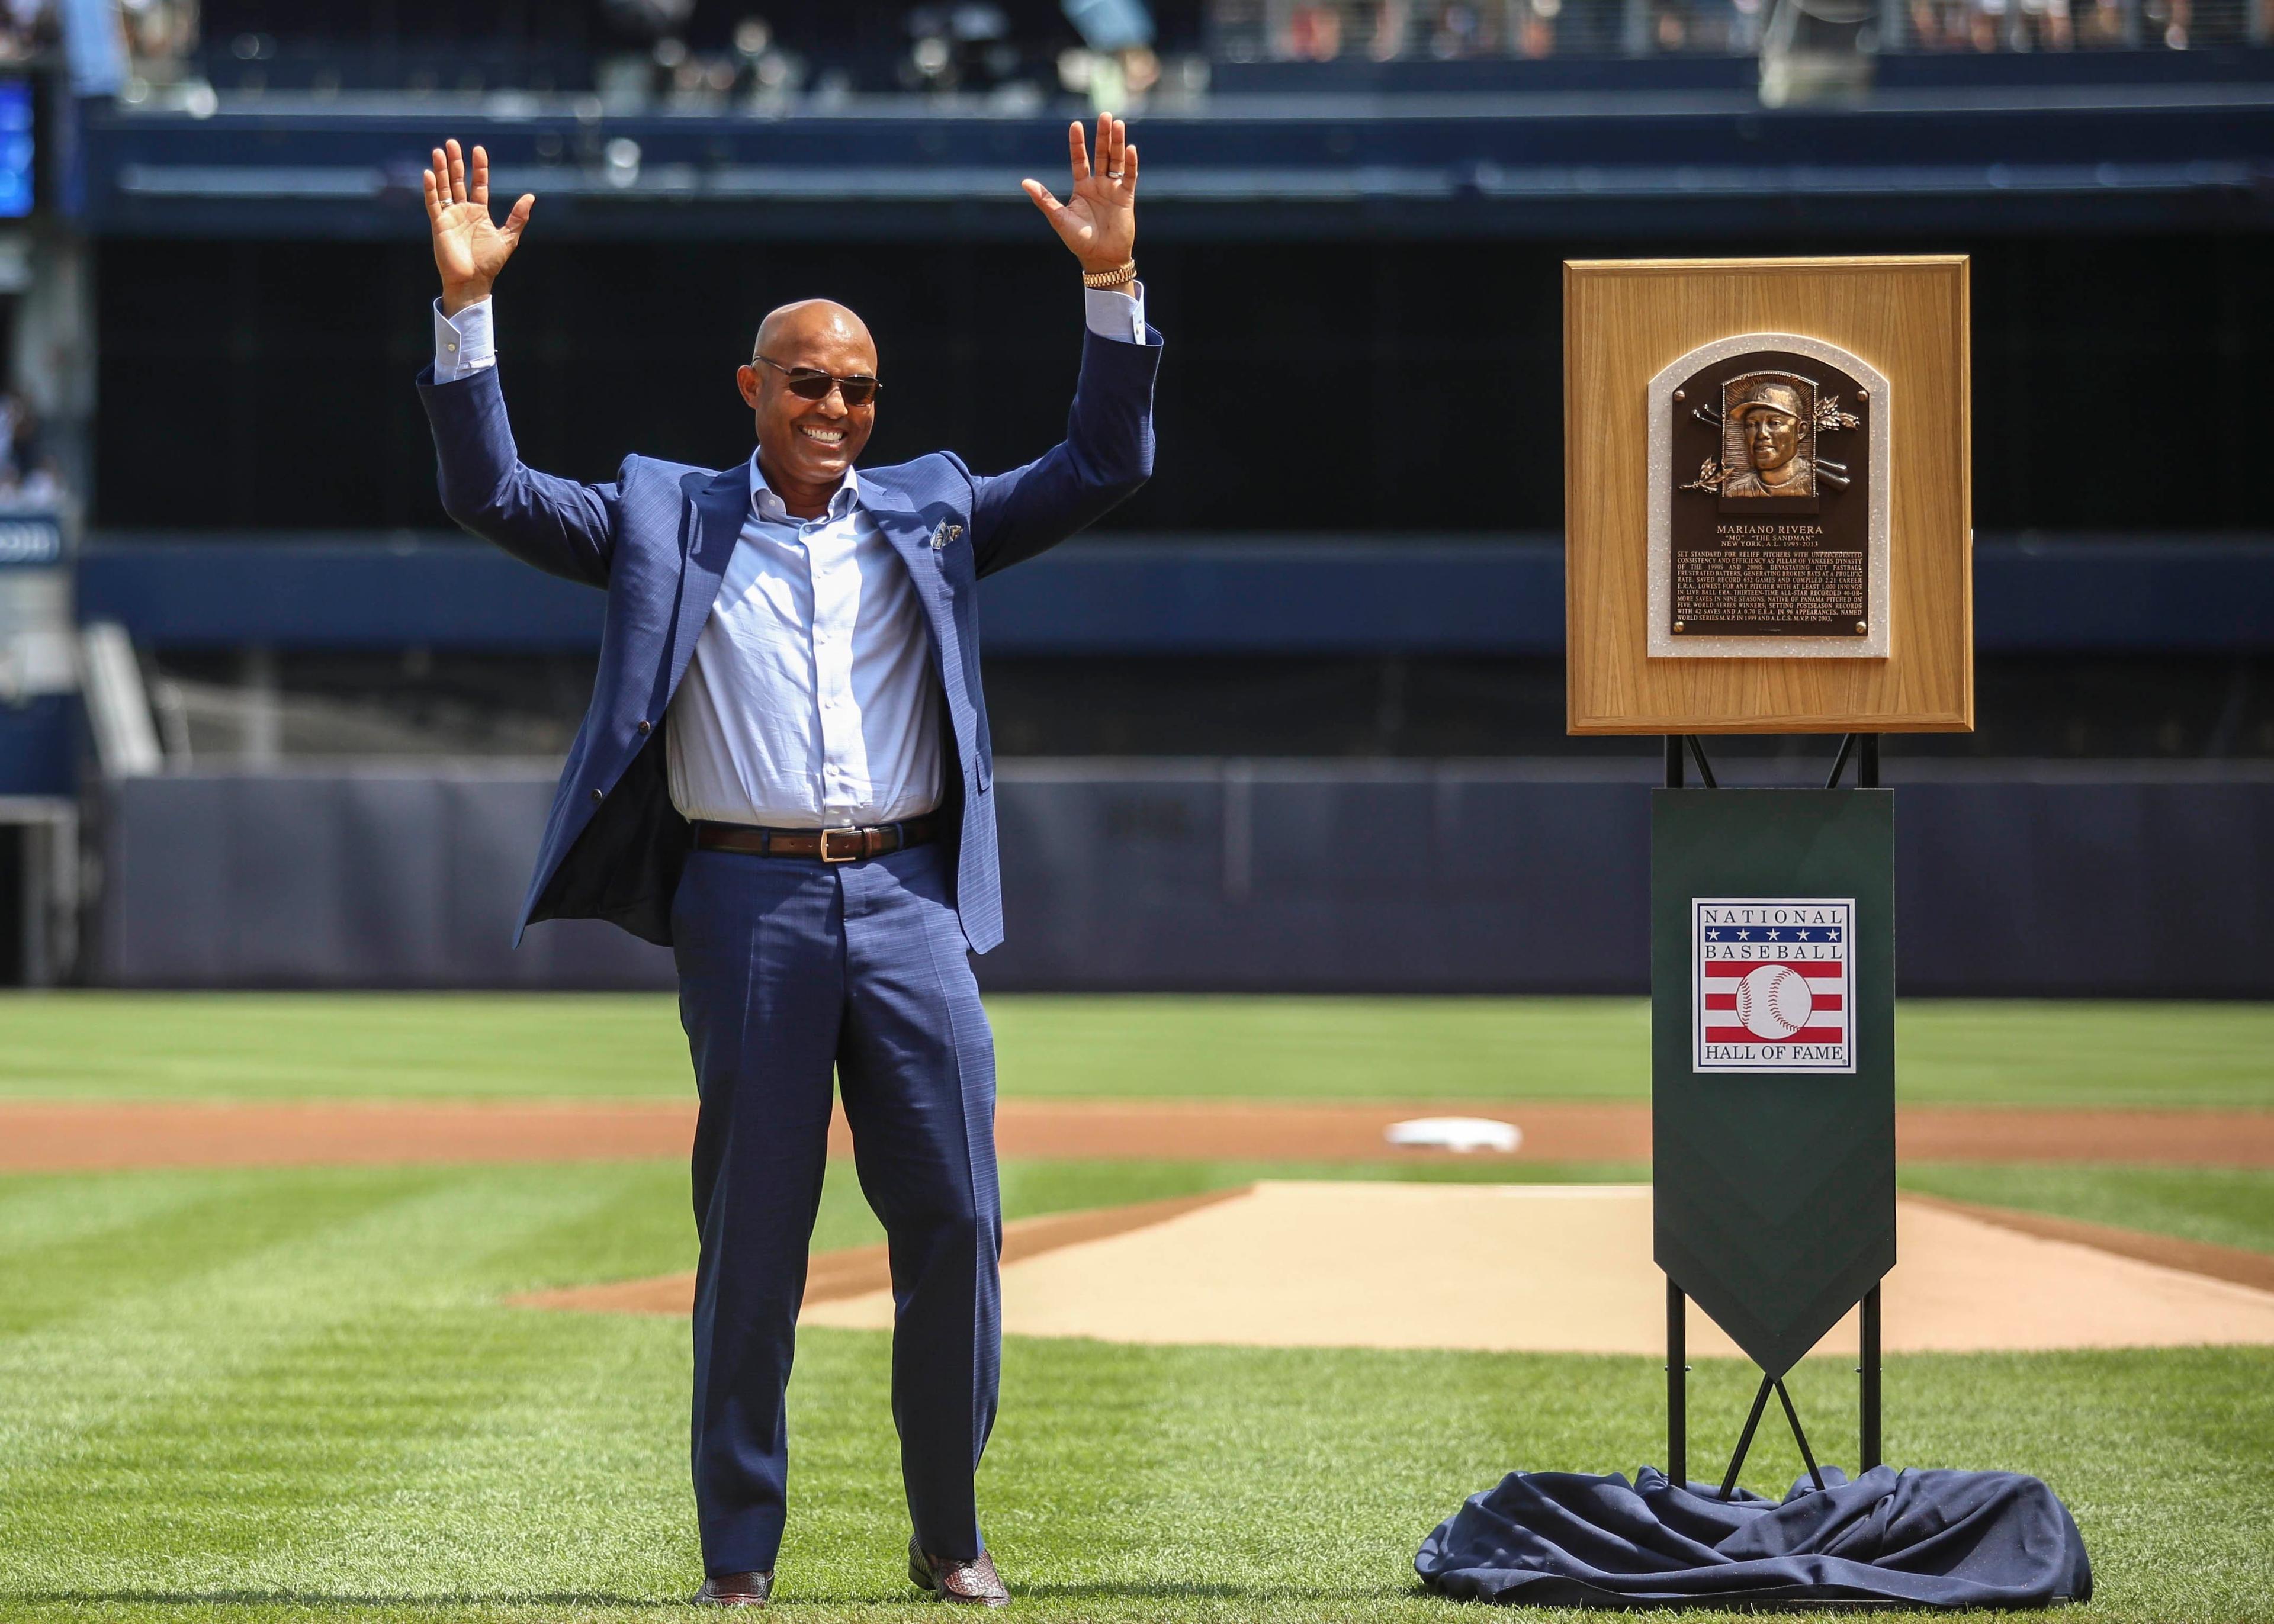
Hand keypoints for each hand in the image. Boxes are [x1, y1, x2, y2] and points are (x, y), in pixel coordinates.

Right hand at [423, 139, 533, 315]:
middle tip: (452, 142)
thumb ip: (518, 217)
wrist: (474, 282)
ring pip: (444, 187)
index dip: (479, 167)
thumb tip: (530, 197)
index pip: (479, 184)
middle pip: (458, 181)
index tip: (478, 149)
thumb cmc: (489, 263)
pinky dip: (430, 189)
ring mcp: (450, 216)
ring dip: (441, 169)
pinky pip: (433, 203)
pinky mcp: (439, 224)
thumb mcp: (508, 238)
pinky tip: (429, 173)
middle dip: (456, 162)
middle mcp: (463, 211)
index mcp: (479, 212)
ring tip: (438, 151)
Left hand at [1021, 114, 1136, 275]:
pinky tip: (1130, 149)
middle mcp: (1098, 185)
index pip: (1079, 159)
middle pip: (1101, 154)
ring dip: (1117, 143)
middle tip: (1105, 115)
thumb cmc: (1079, 241)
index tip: (1076, 125)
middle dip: (1103, 135)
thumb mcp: (1059, 218)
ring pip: (1116, 160)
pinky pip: (1129, 176)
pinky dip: (1131, 163)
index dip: (1078, 143)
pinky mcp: (1126, 197)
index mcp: (1081, 187)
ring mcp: (1113, 189)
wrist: (1101, 258)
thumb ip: (1044, 199)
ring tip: (1118, 124)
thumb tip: (1025, 182)